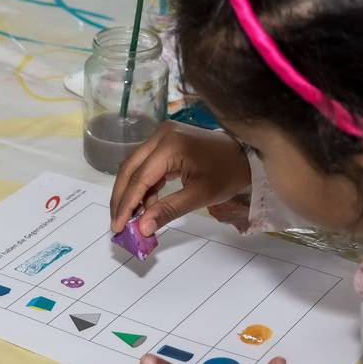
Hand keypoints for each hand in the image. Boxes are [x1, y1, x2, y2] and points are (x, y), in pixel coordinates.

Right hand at [110, 122, 250, 235]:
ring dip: (131, 193)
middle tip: (117, 224)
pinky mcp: (165, 142)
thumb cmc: (227, 173)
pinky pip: (146, 165)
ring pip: (135, 167)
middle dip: (122, 198)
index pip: (139, 177)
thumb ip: (168, 210)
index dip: (126, 204)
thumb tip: (142, 228)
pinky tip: (145, 205)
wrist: (246, 155)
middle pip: (130, 169)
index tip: (117, 227)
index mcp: (170, 145)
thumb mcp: (199, 195)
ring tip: (130, 218)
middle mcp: (160, 135)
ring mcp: (162, 136)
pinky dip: (144, 186)